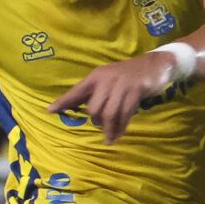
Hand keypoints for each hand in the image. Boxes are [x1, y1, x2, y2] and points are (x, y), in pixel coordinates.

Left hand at [48, 50, 175, 144]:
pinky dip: (121, 127)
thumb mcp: (108, 79)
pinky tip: (119, 134)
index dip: (63, 102)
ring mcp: (121, 85)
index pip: (76, 91)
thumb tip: (78, 108)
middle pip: (94, 108)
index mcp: (96, 76)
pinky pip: (125, 114)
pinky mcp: (135, 91)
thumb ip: (95, 92)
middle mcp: (106, 79)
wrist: (154, 65)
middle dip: (97, 121)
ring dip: (109, 130)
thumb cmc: (127, 76)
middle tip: (103, 127)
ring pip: (109, 113)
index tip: (50, 111)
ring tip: (109, 139)